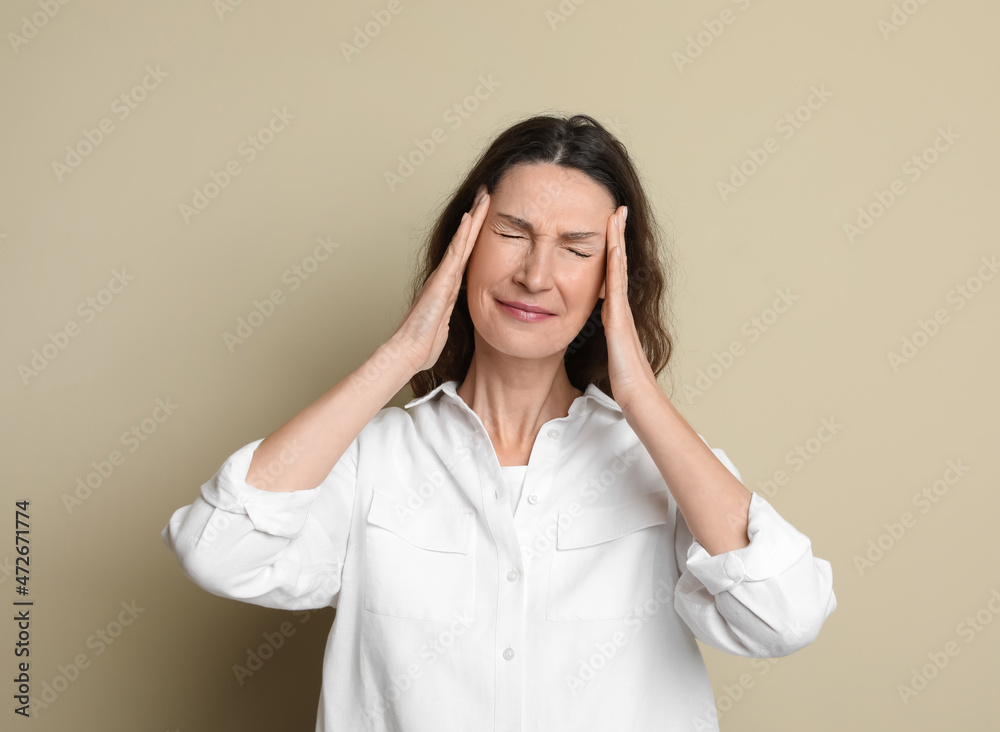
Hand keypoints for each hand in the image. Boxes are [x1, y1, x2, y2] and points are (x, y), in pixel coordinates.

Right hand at [390, 185, 489, 374]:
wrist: (410, 350)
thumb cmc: (425, 343)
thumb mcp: (446, 324)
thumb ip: (452, 315)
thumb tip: (460, 317)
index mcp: (450, 285)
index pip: (468, 253)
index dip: (477, 233)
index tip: (487, 213)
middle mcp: (446, 276)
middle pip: (465, 240)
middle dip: (476, 216)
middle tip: (487, 193)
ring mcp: (443, 276)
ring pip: (462, 240)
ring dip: (473, 217)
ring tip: (484, 196)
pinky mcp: (442, 280)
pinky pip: (456, 253)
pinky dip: (463, 234)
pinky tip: (470, 217)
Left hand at [602, 206, 658, 410]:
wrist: (638, 396)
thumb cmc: (625, 382)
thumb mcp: (610, 355)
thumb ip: (606, 343)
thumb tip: (603, 340)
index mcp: (616, 314)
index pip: (612, 276)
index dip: (611, 251)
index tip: (609, 228)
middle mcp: (621, 307)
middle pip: (618, 263)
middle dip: (616, 236)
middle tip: (616, 209)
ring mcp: (621, 309)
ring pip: (618, 267)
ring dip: (617, 240)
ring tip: (615, 214)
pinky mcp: (618, 316)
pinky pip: (615, 282)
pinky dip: (615, 261)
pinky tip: (612, 243)